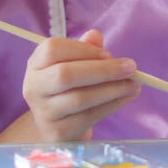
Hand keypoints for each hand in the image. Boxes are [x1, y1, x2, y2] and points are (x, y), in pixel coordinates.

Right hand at [22, 29, 139, 141]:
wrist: (56, 125)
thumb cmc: (67, 87)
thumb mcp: (72, 64)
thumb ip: (83, 48)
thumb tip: (95, 36)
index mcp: (35, 64)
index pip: (53, 49)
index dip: (83, 49)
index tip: (108, 54)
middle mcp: (34, 87)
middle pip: (65, 75)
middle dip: (102, 70)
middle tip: (131, 67)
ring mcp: (44, 112)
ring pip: (80, 98)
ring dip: (112, 89)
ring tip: (133, 84)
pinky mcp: (58, 131)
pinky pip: (89, 117)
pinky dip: (112, 105)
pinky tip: (127, 96)